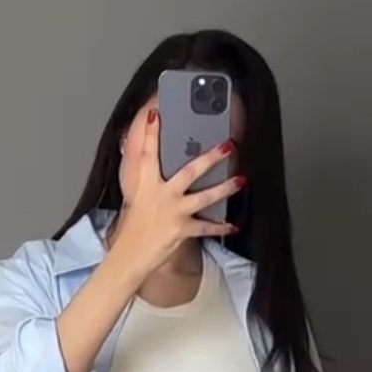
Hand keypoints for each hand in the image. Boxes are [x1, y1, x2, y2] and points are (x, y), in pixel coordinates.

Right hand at [112, 108, 242, 286]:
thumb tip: (147, 170)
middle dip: (210, 158)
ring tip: (241, 180)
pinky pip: (207, 228)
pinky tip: (233, 225)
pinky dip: (221, 227)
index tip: (156, 116)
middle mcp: (163, 195)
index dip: (151, 134)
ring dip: (226, 188)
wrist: (129, 255)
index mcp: (147, 185)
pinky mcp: (183, 230)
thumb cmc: (133, 229)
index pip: (148, 154)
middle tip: (227, 146)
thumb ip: (145, 182)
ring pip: (206, 197)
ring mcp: (175, 212)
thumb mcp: (135, 200)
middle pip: (190, 172)